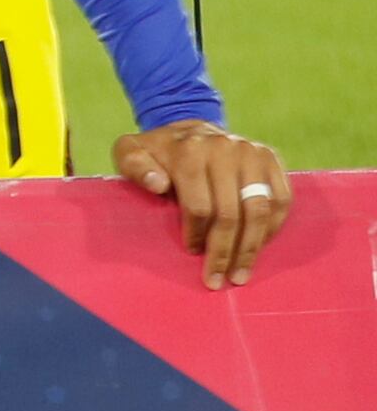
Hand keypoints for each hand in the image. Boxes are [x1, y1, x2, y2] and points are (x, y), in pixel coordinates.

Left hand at [117, 120, 288, 288]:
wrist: (190, 130)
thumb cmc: (157, 153)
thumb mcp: (131, 153)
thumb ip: (134, 167)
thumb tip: (158, 185)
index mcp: (189, 151)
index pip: (199, 206)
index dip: (196, 234)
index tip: (192, 252)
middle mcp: (225, 149)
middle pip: (230, 213)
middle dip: (224, 252)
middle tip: (217, 280)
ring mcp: (252, 153)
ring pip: (259, 210)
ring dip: (251, 247)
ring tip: (241, 274)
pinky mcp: (271, 158)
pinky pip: (281, 199)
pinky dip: (272, 227)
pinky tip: (259, 247)